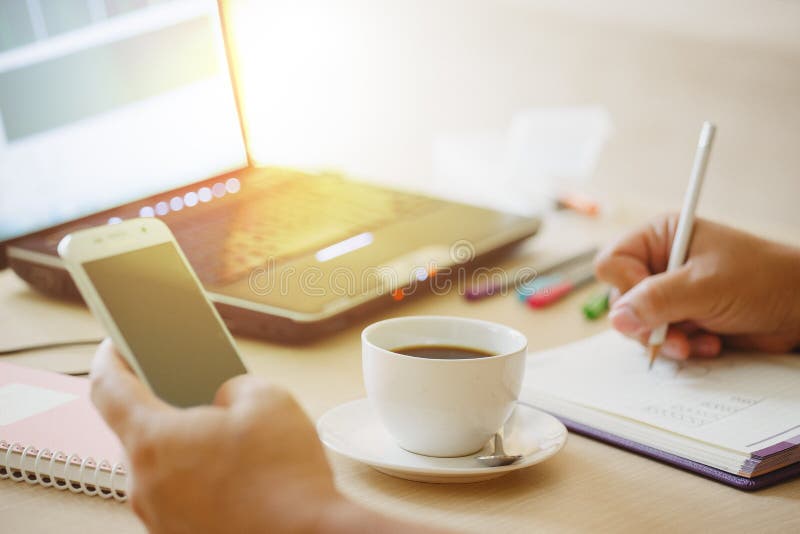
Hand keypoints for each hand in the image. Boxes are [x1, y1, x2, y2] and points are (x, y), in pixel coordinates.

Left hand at [90, 340, 438, 532]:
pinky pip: (180, 495)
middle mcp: (146, 486)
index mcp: (154, 442)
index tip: (114, 345)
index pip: (108, 388)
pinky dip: (199, 478)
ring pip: (162, 466)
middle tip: (194, 389)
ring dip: (187, 446)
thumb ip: (232, 386)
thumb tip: (225, 399)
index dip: (109, 357)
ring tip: (227, 434)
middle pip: (138, 431)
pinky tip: (236, 471)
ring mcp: (161, 518)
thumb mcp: (267, 399)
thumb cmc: (285, 480)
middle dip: (166, 406)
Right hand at [594, 214, 799, 358]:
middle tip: (674, 333)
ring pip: (638, 324)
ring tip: (698, 340)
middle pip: (621, 298)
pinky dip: (682, 347)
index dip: (625, 286)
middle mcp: (660, 264)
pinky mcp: (681, 319)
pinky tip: (709, 343)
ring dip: (667, 338)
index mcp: (660, 238)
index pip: (613, 262)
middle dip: (648, 322)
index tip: (649, 302)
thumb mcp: (706, 285)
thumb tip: (618, 317)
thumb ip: (658, 300)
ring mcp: (669, 294)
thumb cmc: (764, 280)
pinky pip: (659, 339)